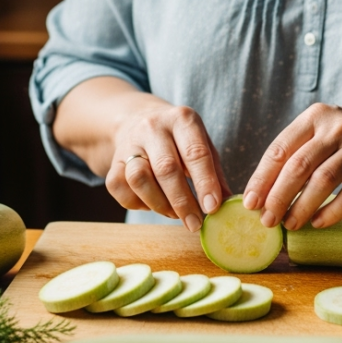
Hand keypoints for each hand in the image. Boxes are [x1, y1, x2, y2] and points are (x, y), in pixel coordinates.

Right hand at [105, 104, 231, 231]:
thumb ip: (215, 173)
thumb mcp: (202, 144)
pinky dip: (136, 203)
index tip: (212, 208)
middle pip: (166, 168)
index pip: (195, 153)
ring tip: (174, 214)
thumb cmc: (179, 139)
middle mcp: (153, 127)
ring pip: (139, 178)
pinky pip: (119, 187)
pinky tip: (152, 205)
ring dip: (159, 204)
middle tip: (195, 223)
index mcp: (182, 119)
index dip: (205, 182)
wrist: (138, 119)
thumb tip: (228, 205)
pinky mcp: (113, 160)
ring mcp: (130, 143)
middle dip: (182, 201)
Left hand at [241, 103, 341, 230]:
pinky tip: (318, 222)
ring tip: (289, 224)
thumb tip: (262, 190)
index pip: (280, 148)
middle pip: (299, 166)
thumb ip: (298, 150)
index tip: (250, 201)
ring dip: (302, 207)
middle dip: (278, 196)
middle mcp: (337, 128)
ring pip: (323, 181)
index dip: (262, 178)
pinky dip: (332, 212)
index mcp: (316, 116)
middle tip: (266, 220)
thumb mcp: (324, 129)